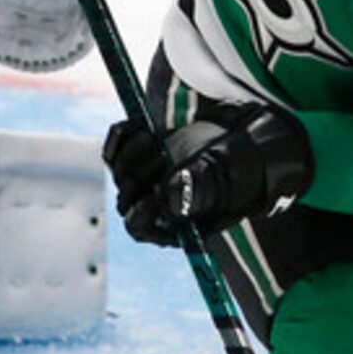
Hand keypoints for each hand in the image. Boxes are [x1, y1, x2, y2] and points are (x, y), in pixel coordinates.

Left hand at [100, 107, 312, 243]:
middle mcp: (154, 204)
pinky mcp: (138, 153)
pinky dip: (121, 136)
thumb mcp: (224, 180)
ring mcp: (143, 178)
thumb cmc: (236, 168)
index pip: (140, 227)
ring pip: (119, 171)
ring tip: (156, 139)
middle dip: (139, 175)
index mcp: (172, 222)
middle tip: (163, 154)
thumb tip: (167, 198)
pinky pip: (115, 149)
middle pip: (126, 197)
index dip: (141, 214)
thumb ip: (198, 190)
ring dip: (132, 152)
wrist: (237, 141)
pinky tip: (138, 126)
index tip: (151, 196)